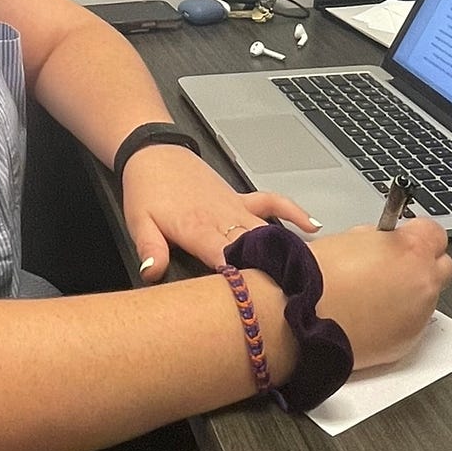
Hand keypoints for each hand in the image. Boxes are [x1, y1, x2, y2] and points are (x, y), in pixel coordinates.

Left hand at [120, 145, 320, 280]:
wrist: (153, 153)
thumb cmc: (147, 189)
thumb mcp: (138, 222)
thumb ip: (149, 249)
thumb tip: (153, 274)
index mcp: (198, 229)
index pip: (227, 259)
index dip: (244, 278)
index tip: (262, 297)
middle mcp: (223, 218)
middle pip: (254, 248)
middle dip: (273, 271)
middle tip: (296, 294)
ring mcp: (235, 206)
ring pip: (267, 229)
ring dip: (286, 250)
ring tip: (310, 273)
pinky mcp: (240, 197)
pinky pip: (272, 202)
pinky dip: (293, 213)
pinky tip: (313, 227)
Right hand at [309, 220, 451, 368]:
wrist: (299, 317)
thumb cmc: (318, 277)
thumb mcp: (352, 238)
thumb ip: (382, 238)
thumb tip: (388, 242)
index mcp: (411, 251)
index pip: (435, 232)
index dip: (418, 233)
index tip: (406, 237)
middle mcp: (423, 283)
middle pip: (443, 266)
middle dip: (423, 264)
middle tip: (395, 266)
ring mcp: (419, 316)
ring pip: (427, 297)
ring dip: (410, 292)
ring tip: (374, 294)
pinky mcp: (408, 342)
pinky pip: (413, 323)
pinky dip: (398, 318)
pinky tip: (371, 315)